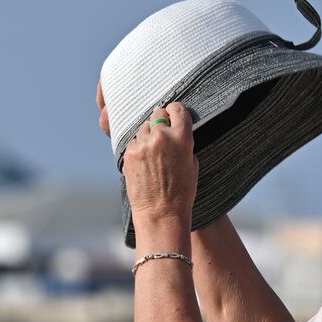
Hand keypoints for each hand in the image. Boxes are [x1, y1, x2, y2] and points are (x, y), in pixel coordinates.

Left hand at [123, 102, 197, 229]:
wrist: (160, 213)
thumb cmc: (181, 192)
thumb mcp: (192, 164)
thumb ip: (184, 143)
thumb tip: (175, 132)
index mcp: (181, 137)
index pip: (177, 109)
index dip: (174, 110)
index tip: (172, 113)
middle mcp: (161, 136)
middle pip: (157, 114)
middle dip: (160, 123)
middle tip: (162, 137)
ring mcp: (143, 144)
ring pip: (143, 127)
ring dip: (148, 135)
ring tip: (153, 154)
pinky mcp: (129, 153)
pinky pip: (134, 141)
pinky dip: (138, 147)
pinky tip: (144, 163)